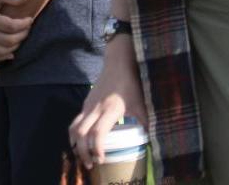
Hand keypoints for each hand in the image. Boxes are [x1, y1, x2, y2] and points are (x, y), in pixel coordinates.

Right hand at [0, 0, 31, 59]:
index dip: (24, 24)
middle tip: (27, 28)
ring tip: (20, 37)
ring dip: (14, 46)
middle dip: (21, 36)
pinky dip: (1, 56)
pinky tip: (10, 51)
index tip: (30, 19)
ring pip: (0, 52)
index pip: (11, 27)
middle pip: (7, 41)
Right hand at [69, 38, 147, 169]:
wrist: (117, 63)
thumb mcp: (141, 105)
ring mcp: (88, 105)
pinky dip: (76, 134)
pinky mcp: (86, 103)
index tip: (100, 160)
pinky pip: (76, 121)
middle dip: (82, 151)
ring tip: (82, 156)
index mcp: (109, 110)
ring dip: (75, 144)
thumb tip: (153, 142)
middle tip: (90, 165)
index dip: (97, 148)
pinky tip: (83, 142)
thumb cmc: (131, 84)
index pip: (98, 132)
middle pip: (80, 133)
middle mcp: (95, 109)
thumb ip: (146, 124)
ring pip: (74, 126)